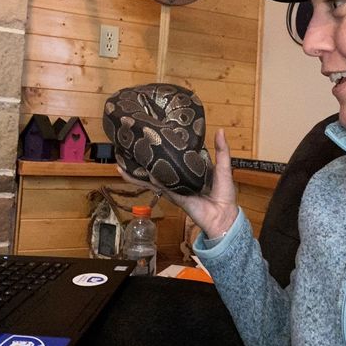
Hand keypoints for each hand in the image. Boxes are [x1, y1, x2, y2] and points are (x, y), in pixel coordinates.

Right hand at [117, 128, 238, 238]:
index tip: (154, 135)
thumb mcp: (224, 167)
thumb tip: (219, 130)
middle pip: (158, 166)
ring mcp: (173, 186)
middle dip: (144, 158)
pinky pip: (156, 186)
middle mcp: (178, 177)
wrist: (223, 215)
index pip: (175, 156)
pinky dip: (143, 180)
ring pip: (151, 177)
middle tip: (130, 146)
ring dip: (136, 170)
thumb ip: (221, 150)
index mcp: (190, 169)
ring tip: (121, 161)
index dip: (165, 148)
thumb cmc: (224, 193)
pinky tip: (129, 173)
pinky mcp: (172, 194)